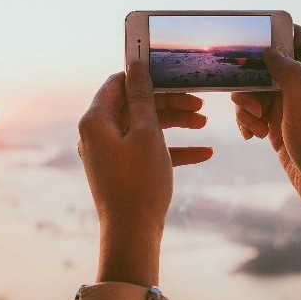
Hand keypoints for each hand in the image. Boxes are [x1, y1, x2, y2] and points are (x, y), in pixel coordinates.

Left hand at [77, 62, 211, 286]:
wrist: (132, 234)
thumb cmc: (139, 182)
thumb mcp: (147, 132)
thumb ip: (143, 96)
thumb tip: (136, 65)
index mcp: (96, 120)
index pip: (118, 83)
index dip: (145, 76)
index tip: (173, 74)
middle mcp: (98, 133)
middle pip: (135, 105)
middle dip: (168, 103)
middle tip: (199, 103)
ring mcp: (109, 153)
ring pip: (143, 127)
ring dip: (174, 123)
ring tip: (204, 124)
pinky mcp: (122, 169)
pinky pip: (146, 150)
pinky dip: (171, 149)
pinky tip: (204, 153)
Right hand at [232, 25, 300, 217]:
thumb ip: (290, 76)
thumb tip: (270, 50)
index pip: (298, 40)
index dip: (276, 33)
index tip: (252, 39)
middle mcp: (300, 89)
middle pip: (265, 67)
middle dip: (249, 81)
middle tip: (251, 103)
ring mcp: (287, 109)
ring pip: (254, 92)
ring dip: (246, 107)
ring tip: (256, 127)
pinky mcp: (276, 127)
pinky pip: (253, 114)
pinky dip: (246, 122)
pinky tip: (251, 137)